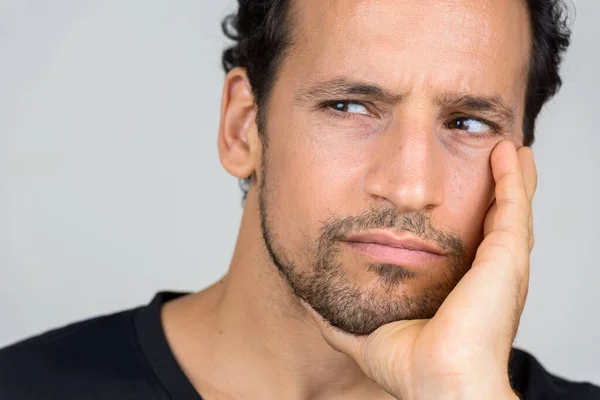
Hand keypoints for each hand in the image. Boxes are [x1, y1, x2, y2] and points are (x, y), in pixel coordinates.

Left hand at [304, 140, 535, 398]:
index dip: (466, 214)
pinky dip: (512, 176)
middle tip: (493, 158)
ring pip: (513, 206)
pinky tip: (506, 151)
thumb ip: (338, 323)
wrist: (439, 383)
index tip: (453, 193)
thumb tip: (307, 305)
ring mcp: (502, 263)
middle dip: (495, 189)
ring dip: (509, 176)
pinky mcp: (506, 255)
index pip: (469, 240)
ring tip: (505, 147)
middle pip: (497, 219)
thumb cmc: (412, 369)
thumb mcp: (367, 338)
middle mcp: (490, 273)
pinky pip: (514, 204)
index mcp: (464, 288)